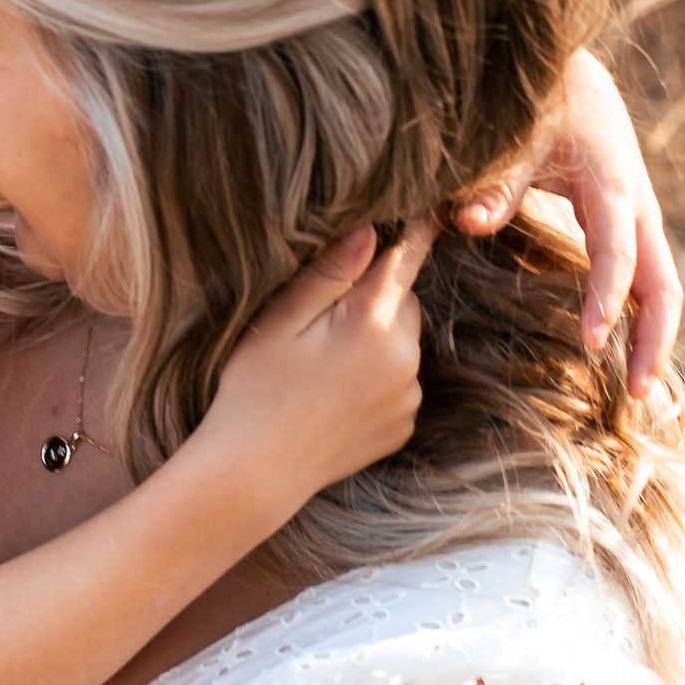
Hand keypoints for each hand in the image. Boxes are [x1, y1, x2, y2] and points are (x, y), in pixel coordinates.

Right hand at [209, 217, 431, 496]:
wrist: (254, 474)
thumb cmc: (254, 392)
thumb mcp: (279, 322)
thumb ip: (328, 274)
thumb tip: (369, 230)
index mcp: (372, 324)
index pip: (406, 260)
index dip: (415, 231)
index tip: (430, 210)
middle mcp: (404, 360)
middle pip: (405, 303)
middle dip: (377, 300)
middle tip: (325, 320)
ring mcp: (407, 398)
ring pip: (403, 345)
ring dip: (378, 342)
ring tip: (325, 366)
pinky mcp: (402, 427)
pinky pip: (400, 384)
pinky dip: (378, 381)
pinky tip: (336, 396)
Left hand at [452, 49, 680, 394]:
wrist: (567, 74)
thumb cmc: (537, 101)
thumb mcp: (515, 133)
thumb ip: (494, 181)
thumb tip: (468, 223)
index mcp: (612, 185)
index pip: (618, 252)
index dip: (606, 297)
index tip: (591, 341)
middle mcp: (636, 206)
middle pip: (663, 283)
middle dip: (654, 338)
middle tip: (636, 393)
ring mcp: (636, 219)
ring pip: (661, 286)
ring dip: (653, 336)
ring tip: (635, 390)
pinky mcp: (626, 226)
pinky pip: (644, 279)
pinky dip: (639, 318)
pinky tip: (621, 354)